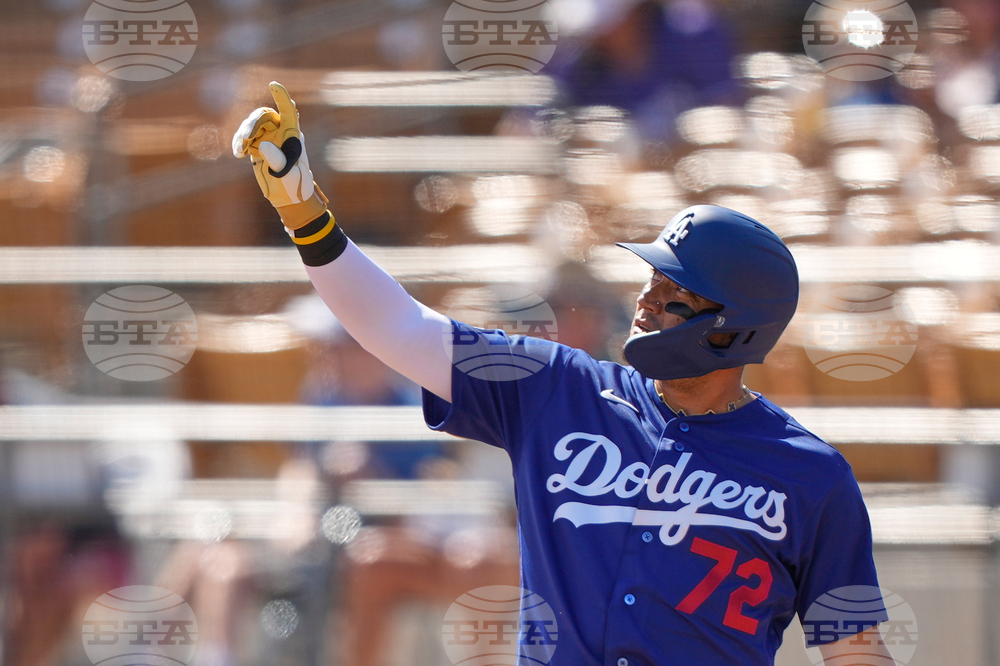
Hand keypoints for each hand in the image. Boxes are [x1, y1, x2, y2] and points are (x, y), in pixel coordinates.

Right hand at [232, 81, 328, 229]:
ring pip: (251, 125)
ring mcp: (267, 138)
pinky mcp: (256, 146)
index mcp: (293, 133)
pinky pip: (244, 138)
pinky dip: (238, 143)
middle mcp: (280, 132)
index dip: (281, 97)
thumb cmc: (294, 184)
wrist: (287, 196)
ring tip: (240, 151)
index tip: (273, 85)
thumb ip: (276, 158)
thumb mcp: (286, 173)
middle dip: (251, 124)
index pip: (288, 110)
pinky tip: (237, 153)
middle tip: (244, 138)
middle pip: (262, 116)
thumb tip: (262, 143)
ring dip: (242, 135)